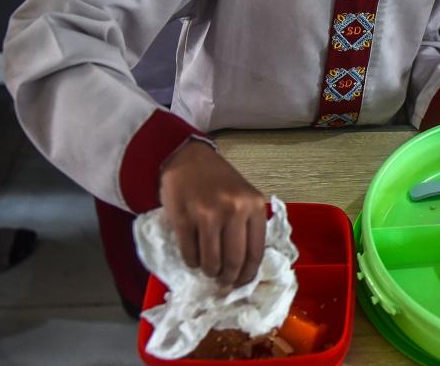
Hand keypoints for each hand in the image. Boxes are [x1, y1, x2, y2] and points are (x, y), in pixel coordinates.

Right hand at [159, 141, 265, 286]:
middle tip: (223, 281)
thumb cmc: (219, 180)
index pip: (256, 252)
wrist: (188, 158)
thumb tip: (247, 266)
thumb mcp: (245, 196)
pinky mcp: (183, 218)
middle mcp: (233, 209)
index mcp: (254, 205)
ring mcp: (207, 214)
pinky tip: (194, 258)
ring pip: (211, 262)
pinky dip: (192, 262)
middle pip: (234, 261)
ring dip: (209, 272)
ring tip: (209, 269)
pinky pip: (189, 254)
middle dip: (228, 278)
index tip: (241, 282)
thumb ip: (249, 224)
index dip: (248, 274)